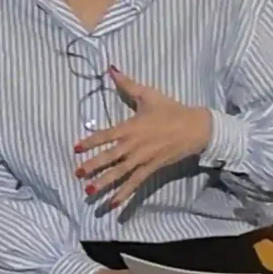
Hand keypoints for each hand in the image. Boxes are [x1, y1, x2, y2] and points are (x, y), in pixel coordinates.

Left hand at [75, 70, 212, 213]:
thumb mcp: (149, 95)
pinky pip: (136, 183)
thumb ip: (128, 84)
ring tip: (89, 192)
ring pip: (120, 173)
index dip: (90, 142)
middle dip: (93, 166)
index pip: (105, 135)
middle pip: (110, 157)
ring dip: (104, 183)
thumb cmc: (171, 110)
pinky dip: (125, 194)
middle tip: (77, 173)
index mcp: (131, 127)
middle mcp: (134, 145)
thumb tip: (111, 68)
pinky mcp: (152, 168)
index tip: (76, 148)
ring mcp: (143, 158)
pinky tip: (113, 204)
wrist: (196, 127)